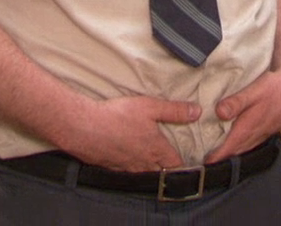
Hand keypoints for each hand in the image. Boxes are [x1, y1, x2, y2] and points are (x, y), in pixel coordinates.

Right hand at [56, 95, 200, 171]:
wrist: (82, 127)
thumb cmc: (117, 116)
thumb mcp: (150, 107)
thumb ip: (174, 111)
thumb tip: (197, 112)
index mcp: (155, 149)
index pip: (175, 164)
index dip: (182, 164)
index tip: (187, 162)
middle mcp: (142, 162)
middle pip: (160, 173)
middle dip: (166, 170)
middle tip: (170, 163)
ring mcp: (125, 167)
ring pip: (142, 174)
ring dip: (149, 170)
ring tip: (152, 162)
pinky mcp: (110, 167)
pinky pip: (125, 173)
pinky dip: (130, 168)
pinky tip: (127, 159)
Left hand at [204, 65, 280, 162]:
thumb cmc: (277, 86)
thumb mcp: (254, 91)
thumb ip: (236, 102)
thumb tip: (218, 113)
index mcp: (249, 128)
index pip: (229, 149)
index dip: (216, 157)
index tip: (204, 164)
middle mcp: (257, 134)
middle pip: (236, 152)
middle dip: (223, 159)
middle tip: (208, 162)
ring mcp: (265, 133)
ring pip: (245, 148)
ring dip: (234, 153)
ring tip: (222, 155)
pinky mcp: (270, 129)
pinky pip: (253, 143)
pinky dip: (244, 146)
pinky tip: (241, 142)